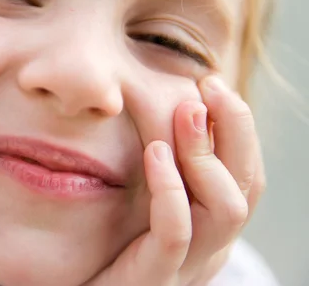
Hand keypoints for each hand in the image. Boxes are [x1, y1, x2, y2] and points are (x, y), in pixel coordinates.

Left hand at [86, 76, 264, 285]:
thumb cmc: (103, 240)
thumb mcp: (139, 196)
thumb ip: (159, 162)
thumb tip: (171, 105)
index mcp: (208, 223)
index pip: (245, 173)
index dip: (237, 126)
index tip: (211, 82)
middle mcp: (208, 245)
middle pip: (246, 186)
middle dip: (234, 129)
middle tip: (209, 86)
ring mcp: (185, 265)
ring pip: (225, 208)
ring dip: (206, 153)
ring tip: (186, 111)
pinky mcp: (153, 278)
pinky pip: (175, 233)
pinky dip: (171, 189)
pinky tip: (154, 152)